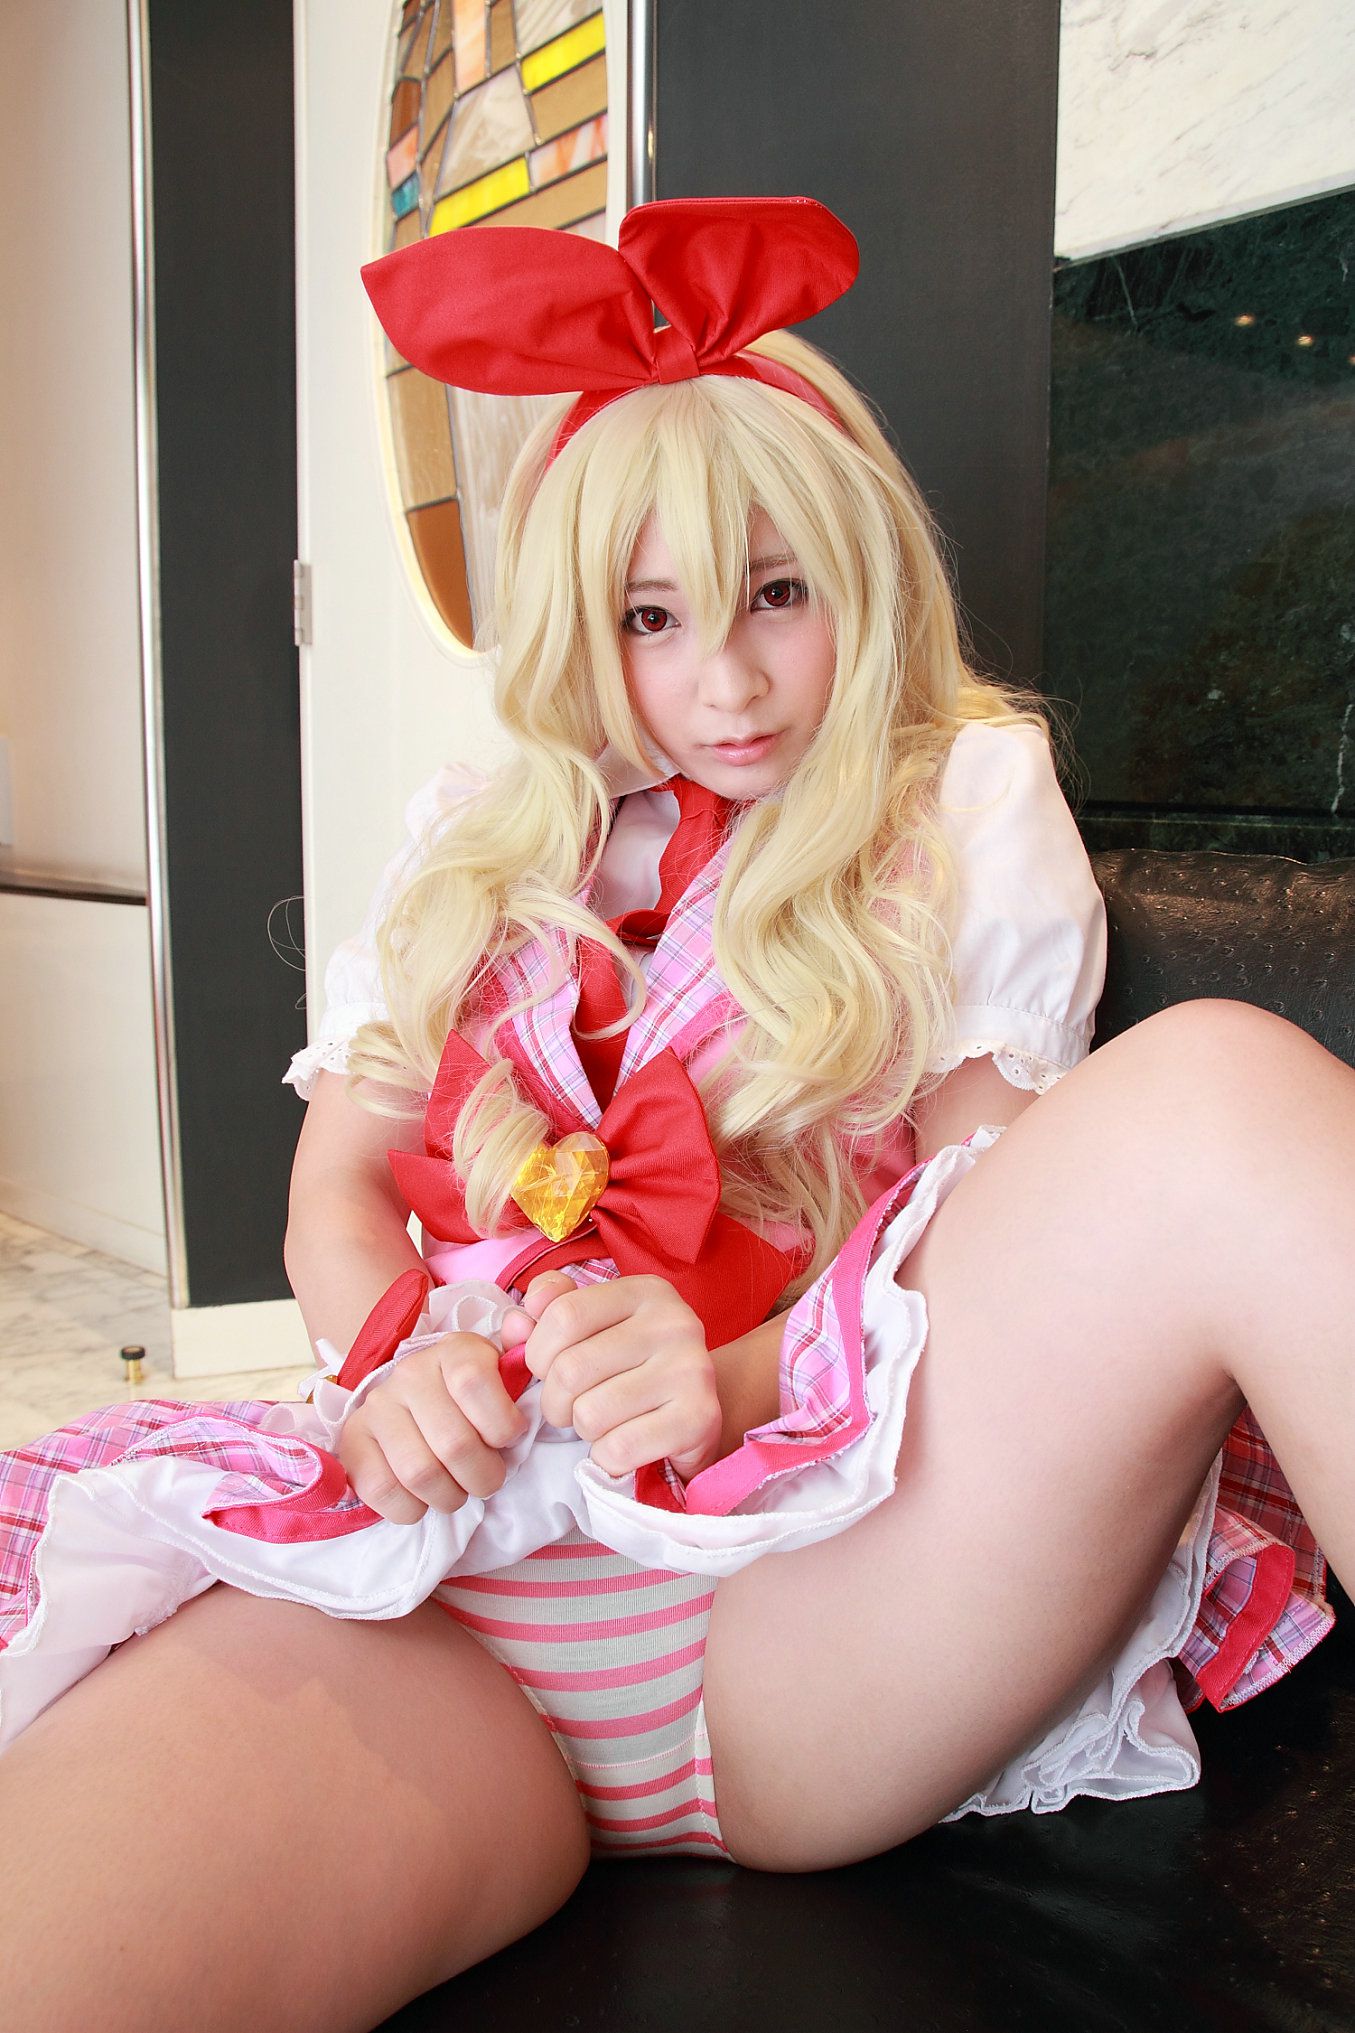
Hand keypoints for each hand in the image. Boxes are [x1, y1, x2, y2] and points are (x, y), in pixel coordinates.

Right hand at [337, 1332, 527, 1523]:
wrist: (412, 1404)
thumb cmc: (468, 1398)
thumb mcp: (499, 1373)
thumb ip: (517, 1358)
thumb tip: (521, 1325)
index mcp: (452, 1352)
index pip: (475, 1384)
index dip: (502, 1425)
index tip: (508, 1439)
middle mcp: (409, 1374)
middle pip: (454, 1443)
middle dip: (483, 1476)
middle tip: (487, 1479)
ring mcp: (377, 1408)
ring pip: (420, 1473)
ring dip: (449, 1496)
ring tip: (457, 1490)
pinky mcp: (353, 1442)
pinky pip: (383, 1490)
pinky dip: (412, 1508)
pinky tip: (424, 1498)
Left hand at [509, 1271, 722, 1482]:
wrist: (695, 1417)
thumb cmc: (631, 1370)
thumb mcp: (595, 1330)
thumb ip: (550, 1316)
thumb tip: (516, 1324)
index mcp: (645, 1292)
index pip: (564, 1314)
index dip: (538, 1351)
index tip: (546, 1369)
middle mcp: (674, 1323)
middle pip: (570, 1369)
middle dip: (555, 1402)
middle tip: (572, 1407)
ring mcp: (691, 1370)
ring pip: (590, 1414)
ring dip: (584, 1430)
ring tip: (605, 1422)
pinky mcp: (699, 1419)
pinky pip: (618, 1449)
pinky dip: (608, 1457)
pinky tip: (626, 1444)